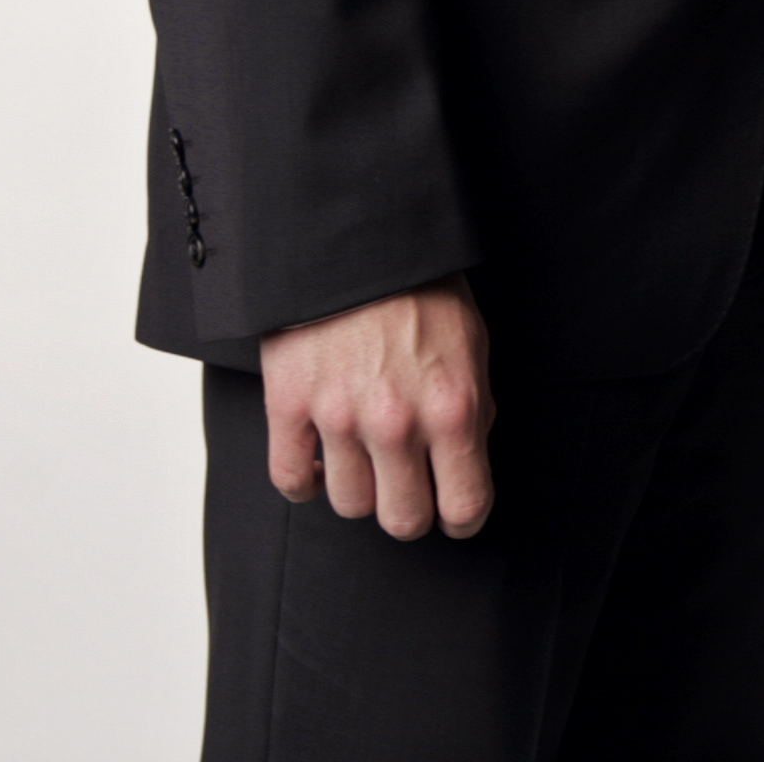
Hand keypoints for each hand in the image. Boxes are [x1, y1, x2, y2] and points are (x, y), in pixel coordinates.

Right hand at [261, 277, 494, 540]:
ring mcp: (338, 418)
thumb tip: (467, 458)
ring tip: (366, 460)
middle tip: (411, 491)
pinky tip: (321, 461)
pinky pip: (290, 480)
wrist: (358, 243)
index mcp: (453, 408)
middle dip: (412, 512)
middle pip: (402, 520)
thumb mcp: (474, 346)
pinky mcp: (289, 406)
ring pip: (349, 504)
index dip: (463, 518)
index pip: (464, 505)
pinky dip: (305, 482)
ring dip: (361, 490)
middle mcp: (397, 423)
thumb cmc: (423, 290)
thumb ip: (474, 408)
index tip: (457, 513)